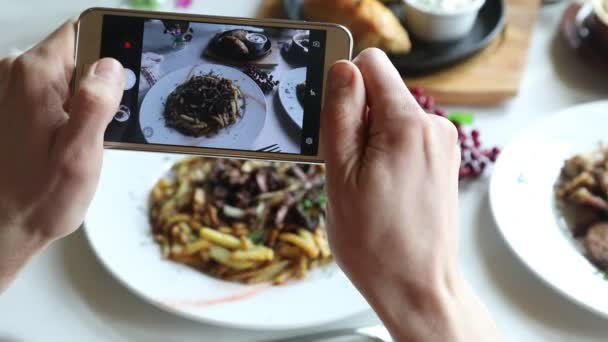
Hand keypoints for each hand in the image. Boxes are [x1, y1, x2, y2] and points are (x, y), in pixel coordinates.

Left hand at [0, 21, 124, 290]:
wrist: (1, 228)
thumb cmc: (40, 198)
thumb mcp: (79, 156)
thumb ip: (95, 106)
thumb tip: (111, 66)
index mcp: (35, 76)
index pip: (82, 31)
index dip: (111, 48)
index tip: (125, 81)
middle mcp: (16, 73)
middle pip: (76, 53)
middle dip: (101, 82)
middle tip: (108, 123)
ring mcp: (10, 88)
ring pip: (66, 73)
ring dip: (86, 99)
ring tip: (88, 137)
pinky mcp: (11, 104)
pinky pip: (52, 90)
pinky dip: (69, 108)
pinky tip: (70, 140)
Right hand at [321, 49, 499, 340]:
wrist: (417, 286)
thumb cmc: (376, 242)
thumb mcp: (341, 173)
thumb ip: (341, 114)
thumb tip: (343, 69)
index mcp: (407, 124)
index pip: (371, 64)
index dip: (345, 84)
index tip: (335, 119)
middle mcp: (433, 126)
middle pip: (381, 92)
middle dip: (357, 119)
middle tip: (348, 167)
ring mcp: (442, 144)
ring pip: (391, 117)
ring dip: (370, 142)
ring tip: (366, 185)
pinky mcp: (443, 160)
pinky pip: (405, 138)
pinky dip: (387, 154)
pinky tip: (381, 189)